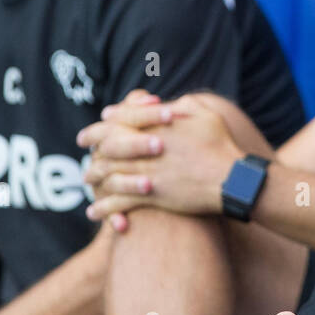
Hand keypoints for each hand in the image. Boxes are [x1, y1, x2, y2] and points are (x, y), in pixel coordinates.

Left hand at [78, 91, 242, 230]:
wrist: (233, 180)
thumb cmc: (223, 146)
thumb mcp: (206, 115)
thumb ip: (185, 105)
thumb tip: (171, 103)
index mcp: (157, 126)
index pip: (123, 117)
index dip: (109, 118)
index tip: (101, 119)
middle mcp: (145, 148)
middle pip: (108, 144)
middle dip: (92, 143)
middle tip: (81, 143)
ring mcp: (146, 173)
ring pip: (108, 173)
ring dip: (93, 176)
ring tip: (86, 179)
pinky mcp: (150, 197)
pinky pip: (117, 202)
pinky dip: (103, 208)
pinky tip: (93, 212)